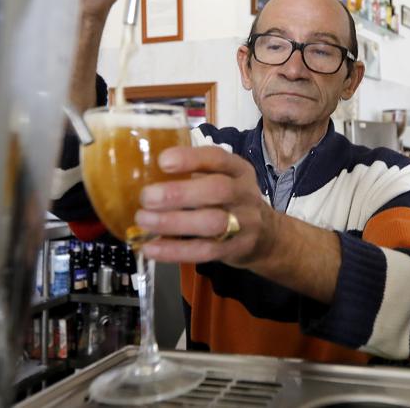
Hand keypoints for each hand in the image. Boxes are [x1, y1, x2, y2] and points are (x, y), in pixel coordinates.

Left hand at [134, 146, 278, 267]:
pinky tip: (150, 248)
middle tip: (146, 197)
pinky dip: (175, 251)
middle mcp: (243, 193)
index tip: (163, 161)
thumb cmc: (231, 201)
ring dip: (174, 222)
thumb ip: (194, 175)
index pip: (217, 158)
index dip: (191, 158)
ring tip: (144, 220)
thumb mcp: (223, 179)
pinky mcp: (234, 249)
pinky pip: (204, 251)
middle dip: (179, 193)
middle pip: (217, 190)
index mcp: (238, 170)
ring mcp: (243, 223)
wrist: (266, 237)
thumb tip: (143, 173)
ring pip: (212, 222)